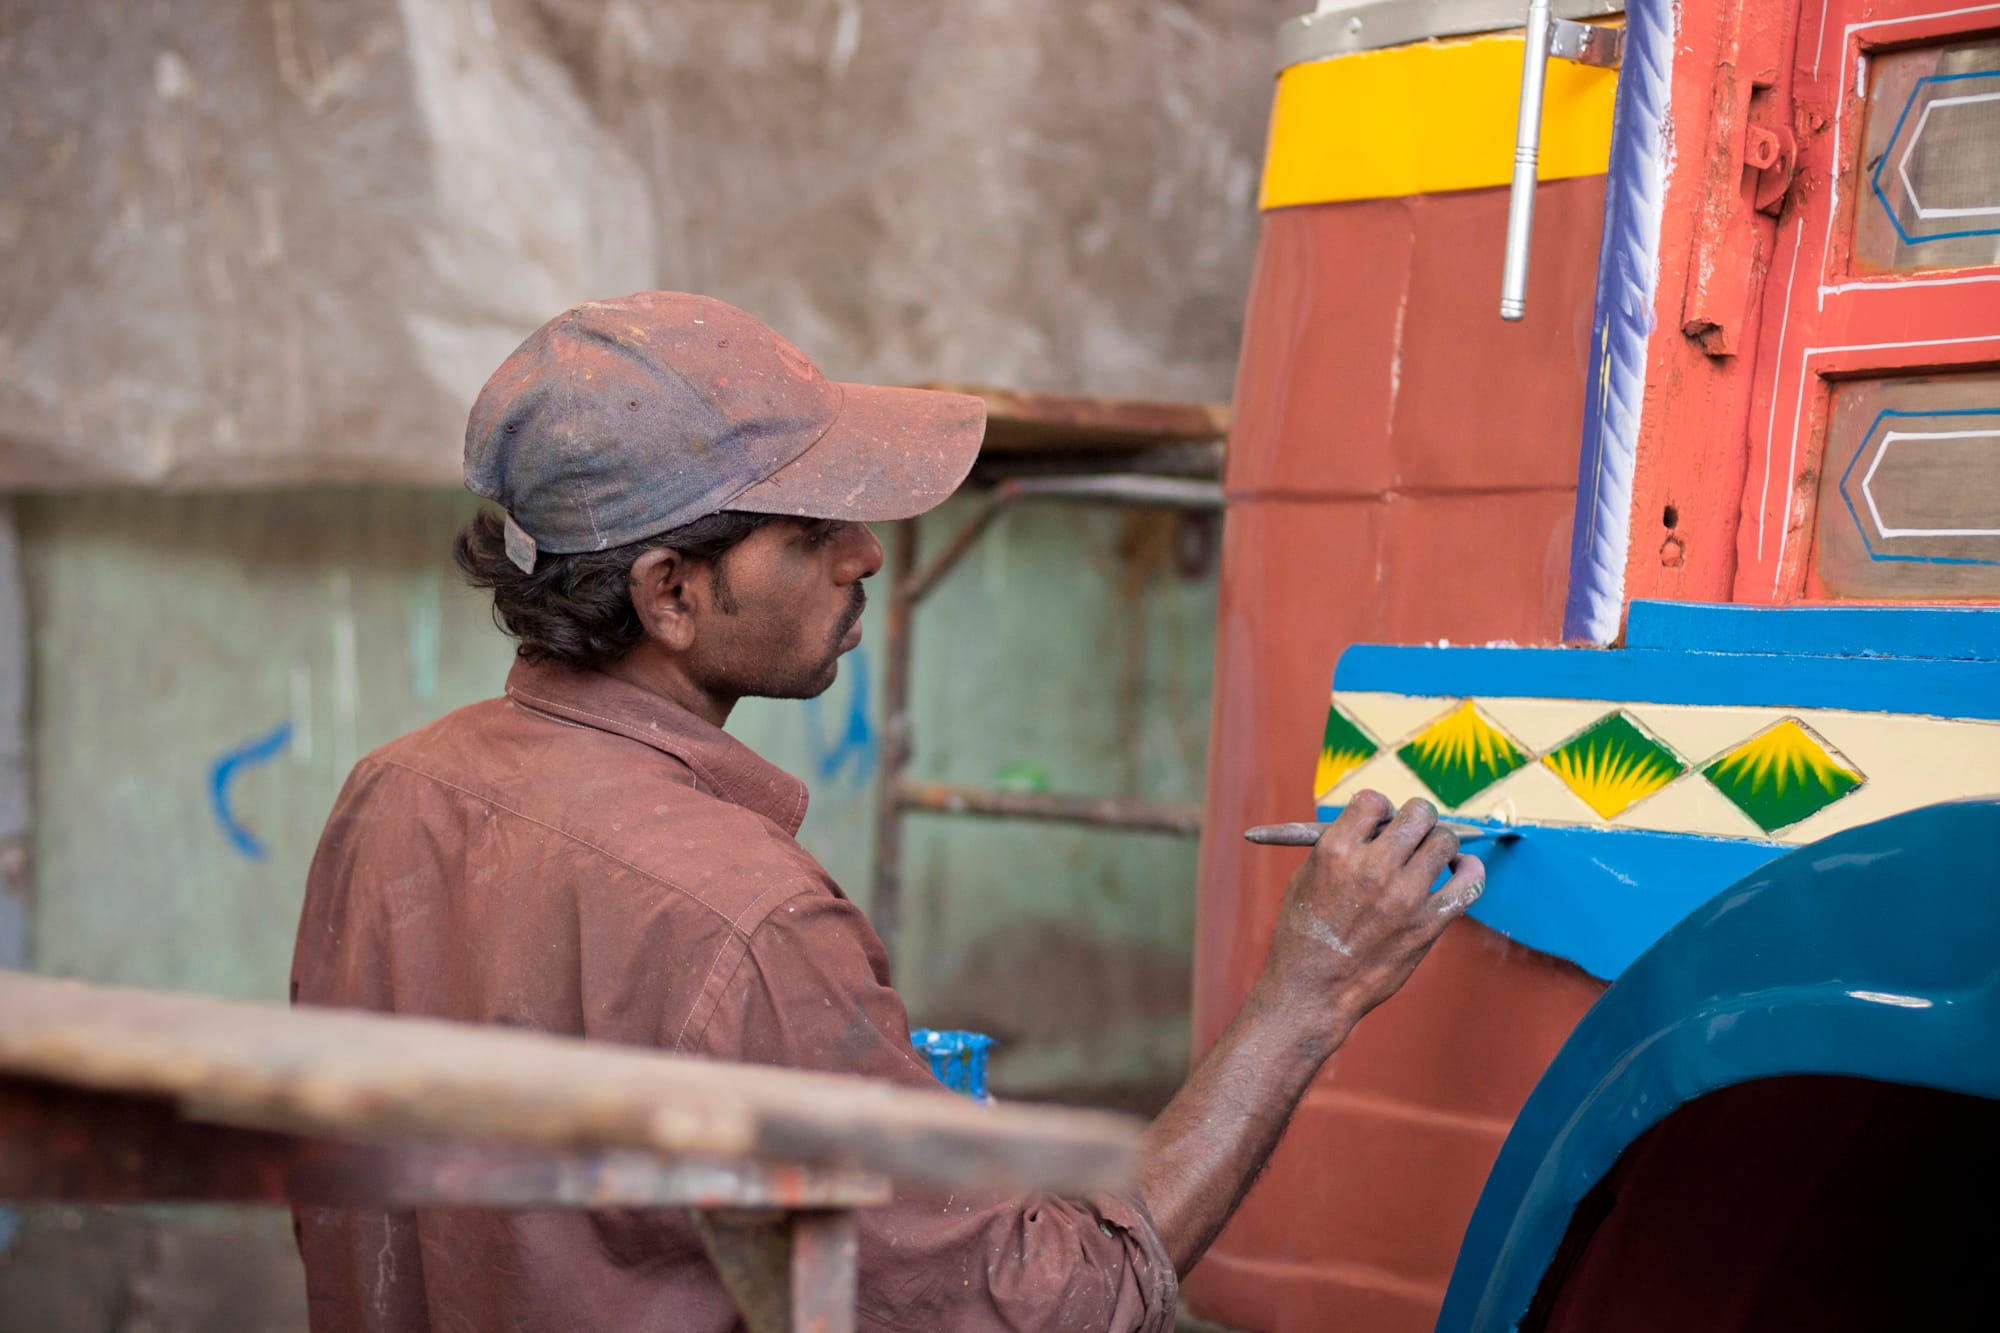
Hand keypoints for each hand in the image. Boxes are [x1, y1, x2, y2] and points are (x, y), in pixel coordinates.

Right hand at [1257, 791, 1484, 1051]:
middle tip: (1411, 832)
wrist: (1312, 991)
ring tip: (1431, 854)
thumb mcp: (1305, 877)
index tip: (1379, 822)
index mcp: (1336, 849)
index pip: (1373, 800)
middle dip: (1415, 818)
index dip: (1378, 808)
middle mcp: (1373, 866)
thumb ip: (1338, 846)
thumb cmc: (1302, 935)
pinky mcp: (1428, 924)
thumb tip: (1375, 825)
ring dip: (1438, 842)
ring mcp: (1405, 895)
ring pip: (1444, 842)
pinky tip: (1460, 868)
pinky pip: (1468, 884)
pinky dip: (1470, 870)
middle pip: (1418, 813)